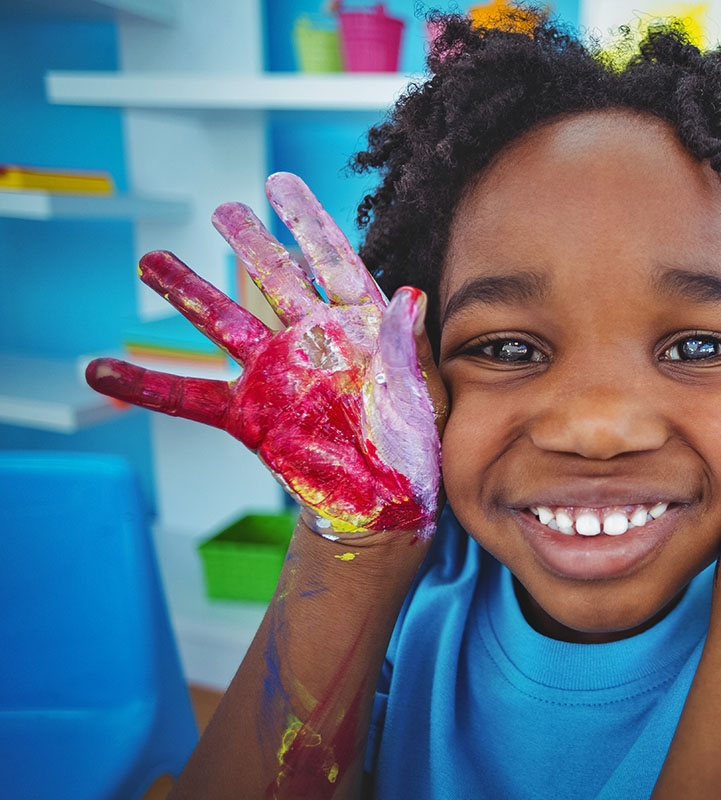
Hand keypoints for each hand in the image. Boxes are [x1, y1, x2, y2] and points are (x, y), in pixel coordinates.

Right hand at [86, 173, 444, 538]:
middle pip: (275, 279)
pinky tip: (100, 370)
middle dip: (249, 243)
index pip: (333, 262)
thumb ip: (412, 348)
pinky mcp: (250, 415)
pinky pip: (190, 397)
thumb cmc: (415, 447)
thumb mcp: (424, 396)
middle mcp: (312, 341)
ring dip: (188, 293)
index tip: (279, 182)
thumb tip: (413, 293)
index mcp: (361, 328)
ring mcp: (276, 375)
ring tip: (150, 260)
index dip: (307, 221)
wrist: (387, 501)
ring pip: (224, 323)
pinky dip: (146, 386)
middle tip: (223, 210)